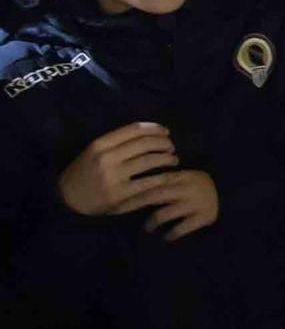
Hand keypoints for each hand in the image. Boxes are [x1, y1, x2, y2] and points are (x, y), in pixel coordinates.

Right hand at [57, 123, 177, 216]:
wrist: (67, 200)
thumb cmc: (85, 172)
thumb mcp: (94, 152)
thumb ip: (116, 142)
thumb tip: (149, 133)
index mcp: (100, 144)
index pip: (134, 129)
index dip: (154, 128)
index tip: (165, 132)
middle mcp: (106, 158)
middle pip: (145, 143)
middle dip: (164, 143)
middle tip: (171, 147)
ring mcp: (113, 177)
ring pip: (150, 160)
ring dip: (167, 158)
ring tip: (173, 160)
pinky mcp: (120, 195)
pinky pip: (148, 183)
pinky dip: (163, 177)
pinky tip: (170, 176)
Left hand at [116, 170, 218, 241]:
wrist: (231, 192)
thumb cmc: (200, 185)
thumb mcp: (183, 177)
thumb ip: (163, 179)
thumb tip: (131, 184)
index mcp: (179, 176)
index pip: (150, 182)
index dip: (131, 190)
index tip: (113, 198)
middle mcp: (185, 188)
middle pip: (152, 196)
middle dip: (132, 205)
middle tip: (118, 213)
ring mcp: (194, 203)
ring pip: (163, 214)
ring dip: (151, 223)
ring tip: (147, 229)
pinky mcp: (203, 217)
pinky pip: (180, 228)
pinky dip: (171, 234)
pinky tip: (166, 237)